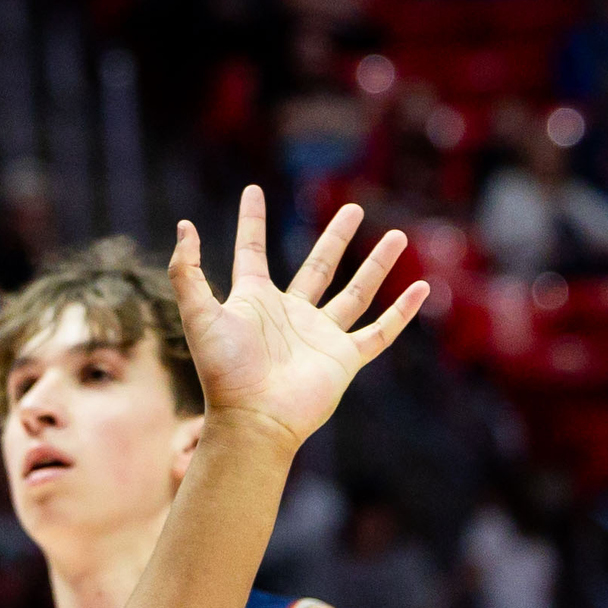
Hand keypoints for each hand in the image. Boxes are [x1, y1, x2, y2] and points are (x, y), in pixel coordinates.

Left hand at [172, 185, 427, 454]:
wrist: (253, 418)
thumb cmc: (222, 369)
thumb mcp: (198, 313)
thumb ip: (187, 271)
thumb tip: (185, 226)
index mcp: (253, 299)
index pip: (252, 251)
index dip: (252, 221)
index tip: (253, 190)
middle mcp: (290, 313)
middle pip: (318, 265)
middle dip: (336, 237)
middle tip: (354, 208)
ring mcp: (320, 335)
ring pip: (356, 292)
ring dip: (377, 264)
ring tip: (399, 236)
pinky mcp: (344, 358)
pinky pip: (380, 332)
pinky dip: (402, 312)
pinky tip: (422, 289)